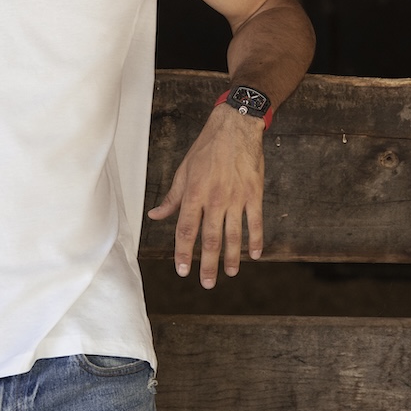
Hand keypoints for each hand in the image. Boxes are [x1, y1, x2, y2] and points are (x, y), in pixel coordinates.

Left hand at [147, 104, 264, 287]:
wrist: (236, 126)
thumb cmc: (207, 148)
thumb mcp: (183, 170)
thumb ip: (172, 198)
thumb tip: (155, 216)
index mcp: (194, 193)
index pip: (186, 230)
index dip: (183, 253)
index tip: (182, 270)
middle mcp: (215, 199)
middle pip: (210, 239)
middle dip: (208, 264)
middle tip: (207, 283)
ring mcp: (236, 198)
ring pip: (233, 235)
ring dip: (231, 258)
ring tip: (229, 274)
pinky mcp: (254, 194)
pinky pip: (255, 222)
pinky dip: (255, 240)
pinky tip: (254, 255)